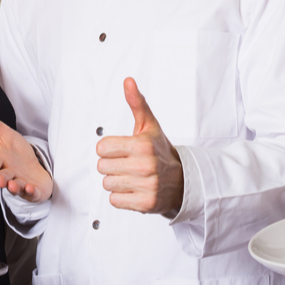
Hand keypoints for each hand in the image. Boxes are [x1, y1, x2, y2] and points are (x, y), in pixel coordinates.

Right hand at [0, 97, 52, 201]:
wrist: (32, 168)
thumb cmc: (14, 151)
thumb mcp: (2, 132)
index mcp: (0, 160)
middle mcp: (8, 173)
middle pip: (3, 177)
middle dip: (0, 179)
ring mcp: (20, 183)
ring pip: (16, 186)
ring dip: (14, 187)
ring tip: (14, 186)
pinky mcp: (32, 190)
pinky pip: (32, 192)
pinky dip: (31, 191)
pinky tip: (31, 187)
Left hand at [95, 78, 183, 215]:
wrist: (182, 180)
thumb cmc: (160, 151)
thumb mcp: (149, 126)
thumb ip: (136, 103)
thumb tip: (128, 80)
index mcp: (142, 145)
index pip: (102, 148)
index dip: (109, 149)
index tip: (122, 150)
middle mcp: (145, 165)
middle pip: (102, 166)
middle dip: (111, 165)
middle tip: (127, 164)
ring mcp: (147, 185)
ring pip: (107, 184)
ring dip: (116, 181)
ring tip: (132, 177)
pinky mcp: (146, 203)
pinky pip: (115, 200)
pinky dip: (121, 197)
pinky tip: (134, 189)